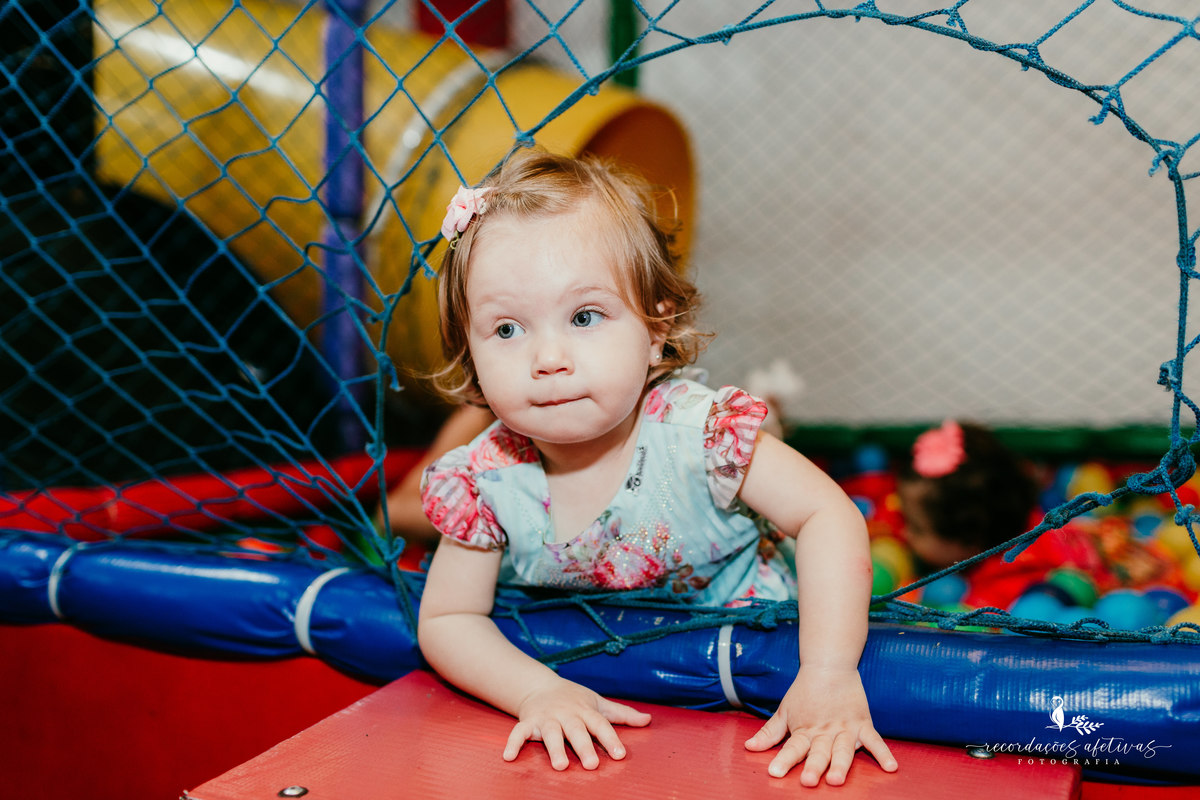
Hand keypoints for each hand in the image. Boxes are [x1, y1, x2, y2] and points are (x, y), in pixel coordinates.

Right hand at [505, 679, 651, 769]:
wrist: (540, 685)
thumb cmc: (574, 699)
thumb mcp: (598, 703)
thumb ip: (622, 714)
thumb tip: (648, 720)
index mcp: (585, 710)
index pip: (600, 724)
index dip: (611, 739)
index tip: (620, 755)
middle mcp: (566, 714)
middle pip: (576, 730)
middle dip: (584, 747)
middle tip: (592, 765)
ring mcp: (546, 718)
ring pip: (550, 733)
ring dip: (554, 749)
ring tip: (560, 766)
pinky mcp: (528, 722)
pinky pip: (518, 733)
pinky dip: (512, 744)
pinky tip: (509, 758)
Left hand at [744, 666, 896, 785]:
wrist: (829, 664)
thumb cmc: (804, 691)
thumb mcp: (784, 711)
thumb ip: (769, 733)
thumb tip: (749, 747)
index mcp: (804, 730)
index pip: (792, 748)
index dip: (784, 760)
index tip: (774, 773)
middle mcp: (824, 732)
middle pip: (819, 752)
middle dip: (813, 767)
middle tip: (808, 781)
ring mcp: (845, 728)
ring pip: (843, 749)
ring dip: (841, 764)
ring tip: (837, 779)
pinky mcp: (862, 723)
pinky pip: (875, 740)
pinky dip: (883, 753)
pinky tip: (891, 767)